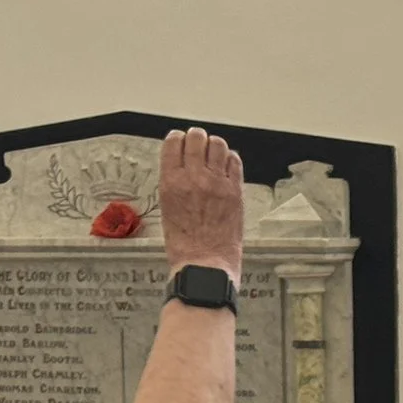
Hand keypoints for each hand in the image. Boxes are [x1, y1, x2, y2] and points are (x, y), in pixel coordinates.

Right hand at [157, 127, 243, 278]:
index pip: (173, 143)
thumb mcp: (167, 208)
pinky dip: (230, 158)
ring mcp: (216, 183)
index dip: (178, 138)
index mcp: (171, 182)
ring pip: (218, 144)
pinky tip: (226, 165)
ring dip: (215, 145)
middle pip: (196, 138)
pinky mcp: (235, 191)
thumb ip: (175, 183)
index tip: (181, 140)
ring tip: (214, 153)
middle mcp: (193, 178)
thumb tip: (183, 166)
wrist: (204, 263)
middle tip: (199, 144)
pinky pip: (235, 161)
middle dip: (197, 138)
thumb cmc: (184, 244)